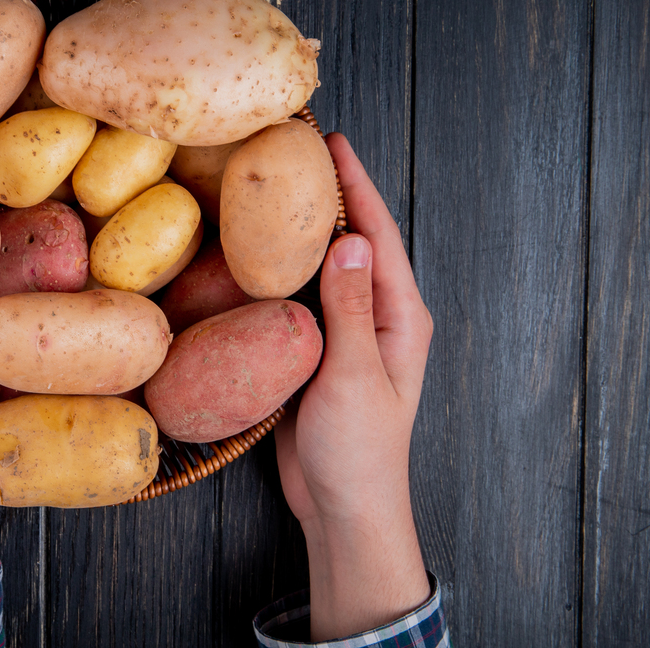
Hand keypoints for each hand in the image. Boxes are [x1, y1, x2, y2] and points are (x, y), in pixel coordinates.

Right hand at [274, 134, 431, 639]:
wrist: (344, 509)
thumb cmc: (360, 451)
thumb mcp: (355, 376)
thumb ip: (351, 309)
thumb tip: (349, 239)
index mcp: (399, 315)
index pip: (378, 234)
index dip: (356, 184)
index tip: (331, 140)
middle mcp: (376, 314)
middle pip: (352, 239)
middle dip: (329, 193)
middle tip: (292, 151)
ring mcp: (345, 332)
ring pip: (321, 266)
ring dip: (301, 228)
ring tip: (267, 189)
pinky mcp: (315, 351)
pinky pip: (298, 298)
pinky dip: (278, 269)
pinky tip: (249, 254)